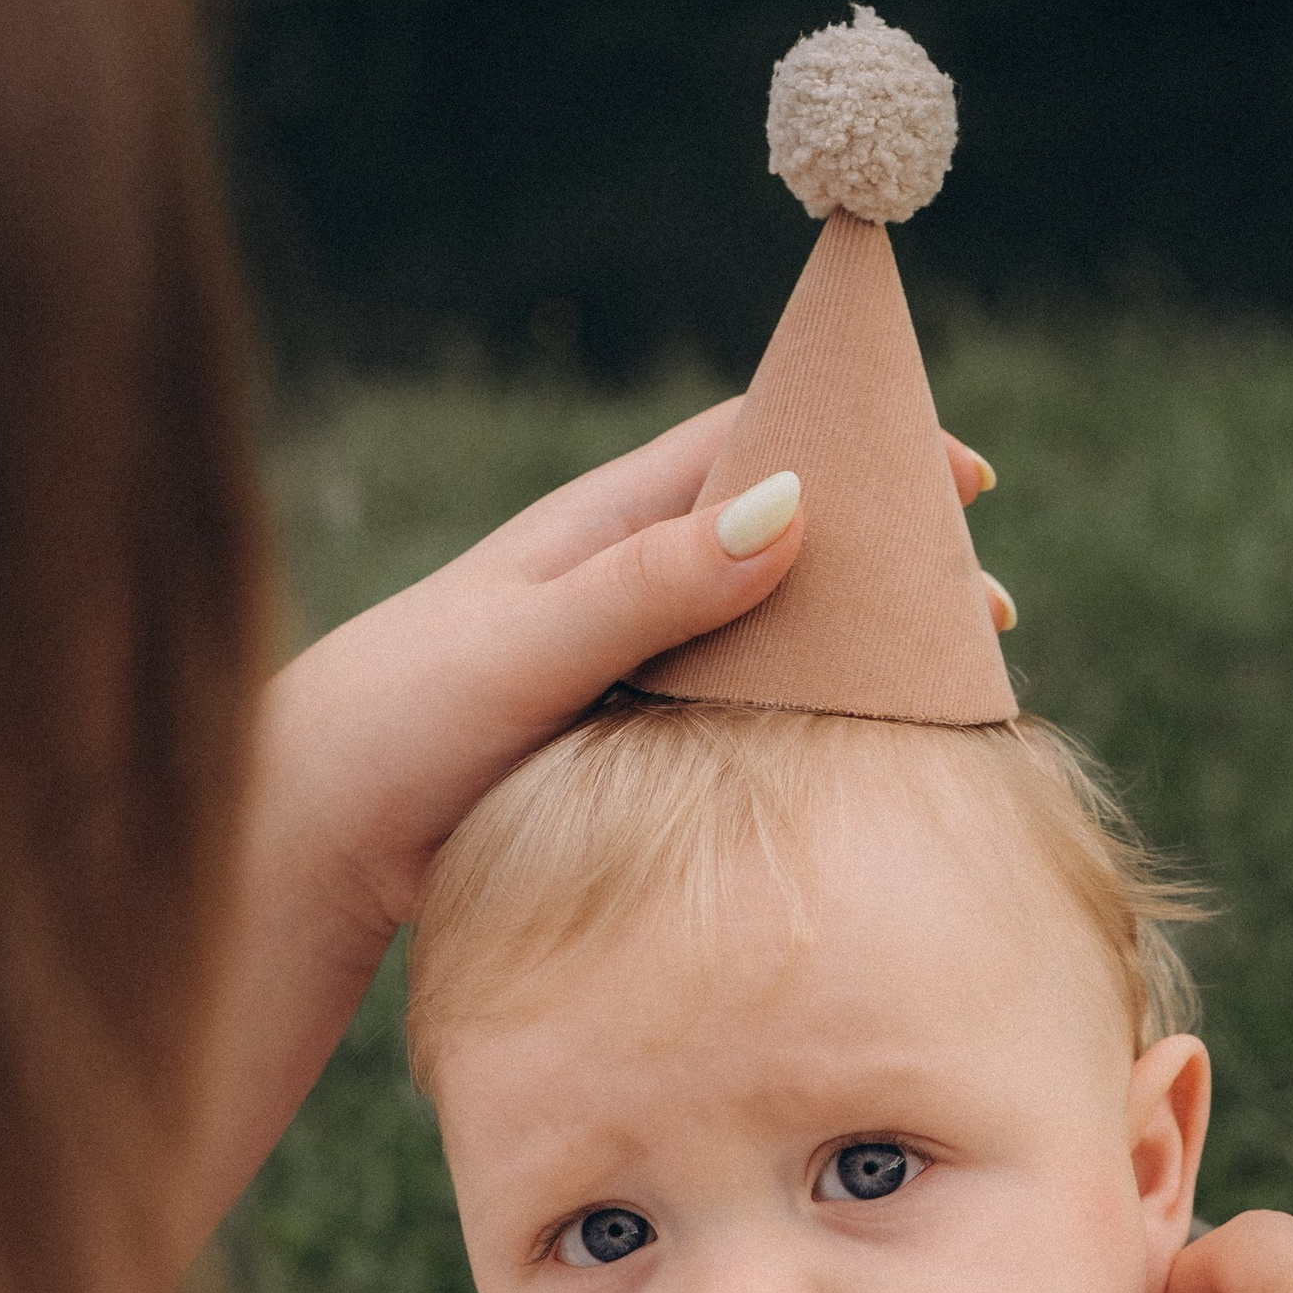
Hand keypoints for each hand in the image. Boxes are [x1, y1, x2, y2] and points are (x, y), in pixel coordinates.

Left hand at [196, 413, 994, 1231]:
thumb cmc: (392, 726)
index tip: (963, 471)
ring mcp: (628, 679)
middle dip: (888, 565)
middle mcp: (622, 593)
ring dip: (860, 659)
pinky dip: (812, 736)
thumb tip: (790, 507)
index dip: (861, 444)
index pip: (752, 450)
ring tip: (953, 695)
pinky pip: (742, 731)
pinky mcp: (625, 760)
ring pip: (771, 647)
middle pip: (783, 550)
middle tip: (987, 612)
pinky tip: (867, 771)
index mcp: (597, 529)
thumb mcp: (525, 646)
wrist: (305, 848)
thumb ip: (649, 585)